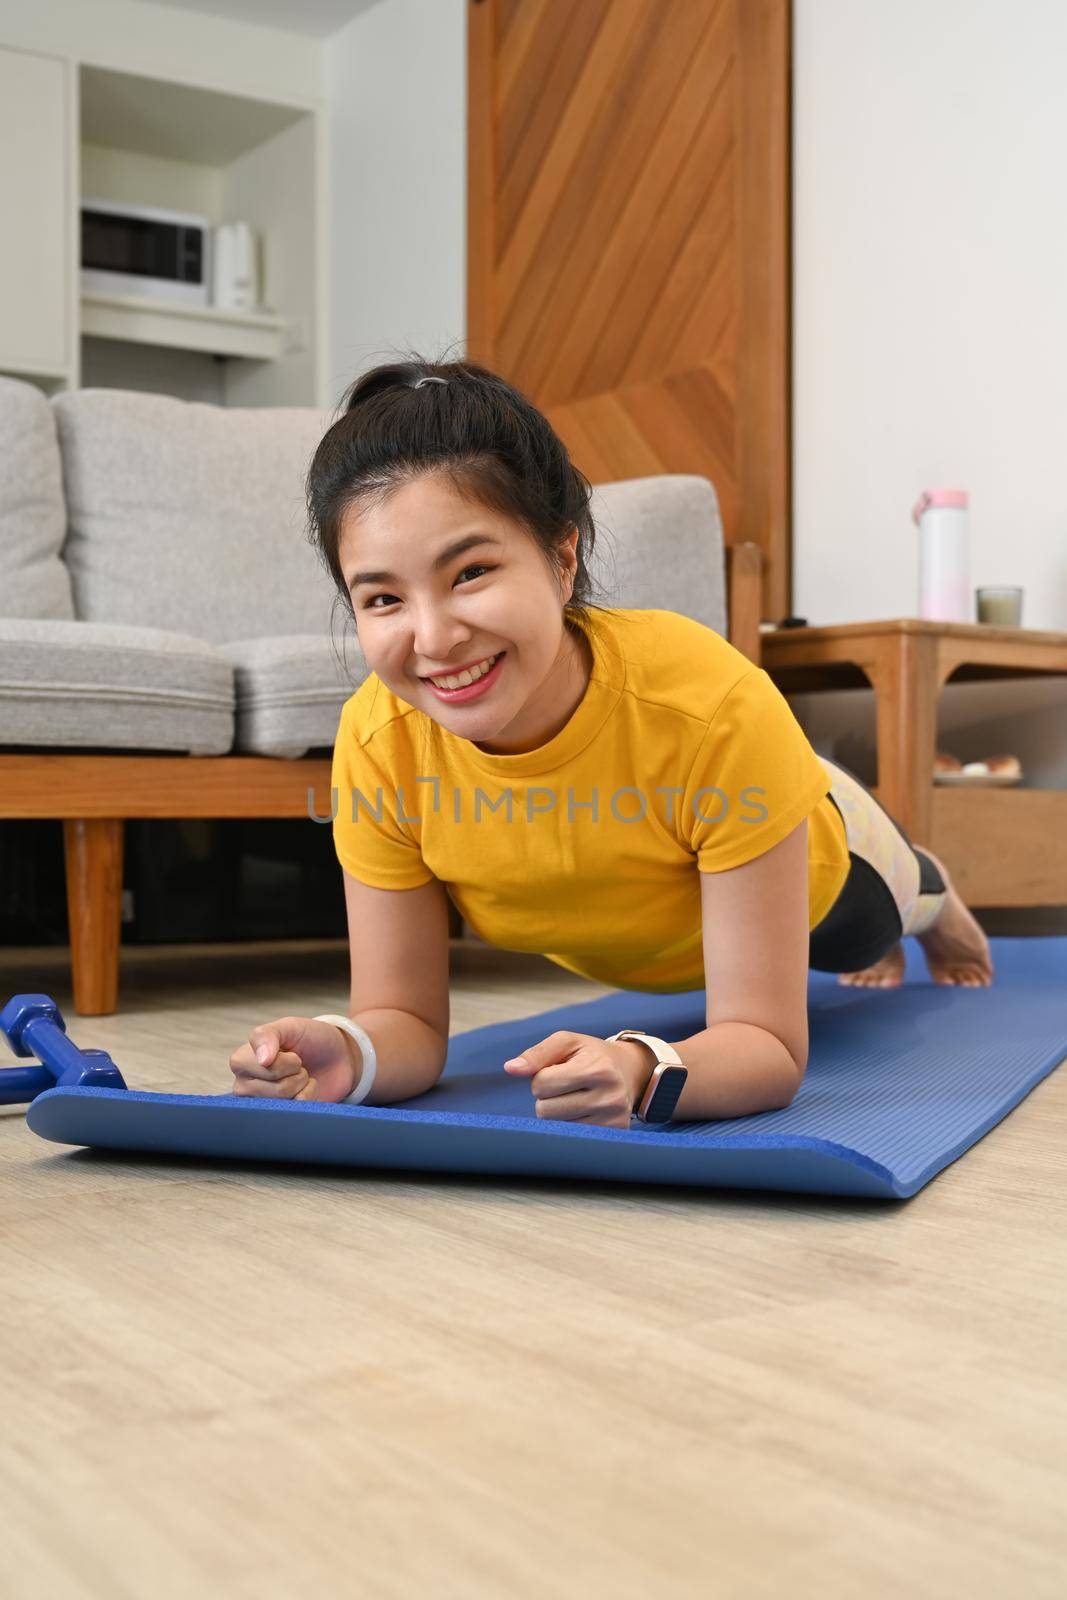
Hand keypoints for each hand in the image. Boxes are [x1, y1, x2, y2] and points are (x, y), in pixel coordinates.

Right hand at [227, 1015, 361, 1102]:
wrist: (337, 1056)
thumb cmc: (309, 1039)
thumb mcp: (290, 1026)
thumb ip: (269, 1035)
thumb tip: (263, 1060)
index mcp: (241, 1061)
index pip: (265, 1069)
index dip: (287, 1062)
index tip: (291, 1052)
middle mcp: (245, 1086)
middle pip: (277, 1091)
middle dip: (297, 1074)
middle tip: (298, 1064)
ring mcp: (262, 1104)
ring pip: (287, 1103)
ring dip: (303, 1085)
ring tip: (301, 1075)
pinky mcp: (281, 1116)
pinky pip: (298, 1112)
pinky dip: (310, 1097)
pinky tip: (305, 1089)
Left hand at [502, 1030, 653, 1128]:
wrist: (628, 1071)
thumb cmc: (590, 1055)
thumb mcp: (567, 1043)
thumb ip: (537, 1054)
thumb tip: (510, 1068)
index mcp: (598, 1070)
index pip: (542, 1083)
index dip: (541, 1076)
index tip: (558, 1071)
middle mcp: (610, 1098)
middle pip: (545, 1110)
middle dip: (547, 1097)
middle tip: (567, 1086)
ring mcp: (613, 1121)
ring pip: (555, 1127)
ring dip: (557, 1112)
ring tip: (576, 1097)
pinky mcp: (612, 1135)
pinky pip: (569, 1138)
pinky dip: (569, 1124)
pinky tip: (583, 1111)